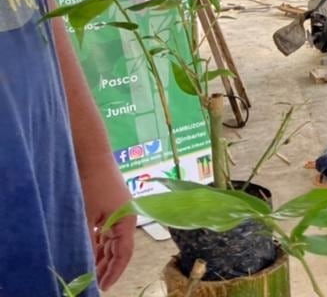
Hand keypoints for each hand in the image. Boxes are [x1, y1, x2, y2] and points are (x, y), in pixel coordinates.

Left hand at [82, 170, 135, 289]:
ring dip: (102, 256)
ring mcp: (119, 212)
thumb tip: (85, 262)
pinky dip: (99, 243)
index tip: (104, 286)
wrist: (93, 156)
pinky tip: (91, 251)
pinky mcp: (111, 207)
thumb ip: (88, 240)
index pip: (124, 254)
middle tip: (94, 282)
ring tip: (91, 271)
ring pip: (112, 241)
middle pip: (119, 249)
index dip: (115, 271)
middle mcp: (126, 219)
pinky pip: (107, 231)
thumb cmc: (93, 183)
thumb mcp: (87, 215)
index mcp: (127, 222)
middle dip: (107, 267)